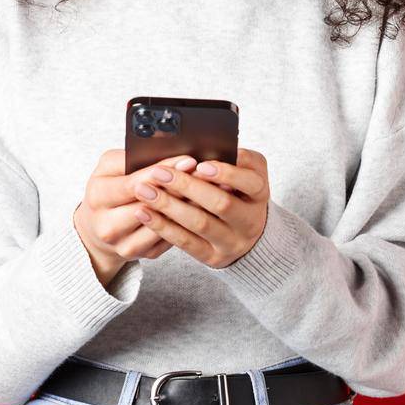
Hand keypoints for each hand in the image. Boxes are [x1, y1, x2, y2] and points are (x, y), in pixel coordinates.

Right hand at [73, 150, 196, 286]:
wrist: (97, 227)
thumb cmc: (107, 191)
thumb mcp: (109, 168)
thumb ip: (131, 159)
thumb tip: (168, 158)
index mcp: (98, 197)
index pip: (135, 184)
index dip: (163, 171)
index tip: (188, 161)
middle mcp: (108, 225)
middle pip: (152, 206)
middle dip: (180, 188)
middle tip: (205, 175)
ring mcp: (125, 244)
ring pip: (164, 225)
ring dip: (188, 208)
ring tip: (208, 191)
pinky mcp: (141, 254)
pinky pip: (169, 239)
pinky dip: (186, 223)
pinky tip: (200, 210)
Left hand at [129, 148, 270, 268]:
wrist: (247, 235)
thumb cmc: (240, 193)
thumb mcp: (247, 173)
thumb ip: (233, 160)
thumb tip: (203, 148)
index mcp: (259, 194)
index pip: (250, 183)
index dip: (226, 174)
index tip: (200, 164)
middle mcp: (250, 221)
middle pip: (221, 204)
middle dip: (188, 186)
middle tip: (160, 172)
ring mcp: (232, 241)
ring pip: (200, 224)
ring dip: (169, 206)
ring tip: (145, 191)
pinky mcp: (213, 257)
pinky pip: (186, 242)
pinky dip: (162, 226)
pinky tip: (145, 213)